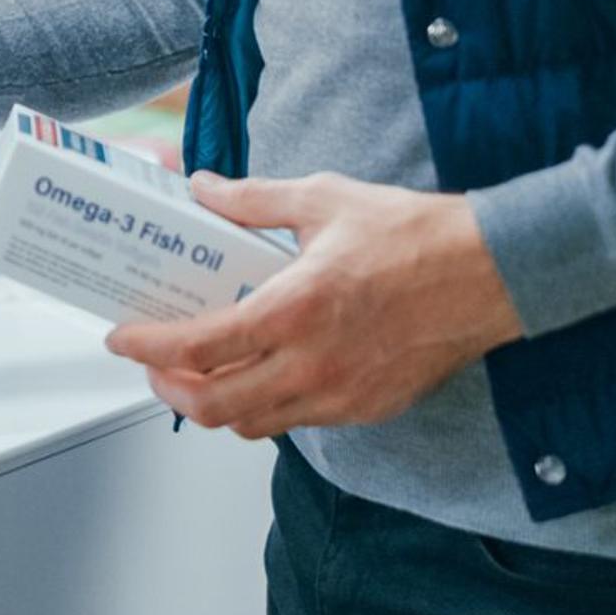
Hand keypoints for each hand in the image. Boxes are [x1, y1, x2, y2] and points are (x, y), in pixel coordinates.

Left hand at [105, 175, 525, 438]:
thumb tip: (205, 190)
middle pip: (212, 405)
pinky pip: (296, 423)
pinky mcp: (367, 408)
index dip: (147, 348)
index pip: (197, 346)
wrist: (493, 274)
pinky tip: (258, 376)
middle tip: (153, 364)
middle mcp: (312, 364)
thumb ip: (254, 200)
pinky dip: (263, 407)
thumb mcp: (324, 200)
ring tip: (197, 373)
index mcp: (295, 310)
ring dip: (213, 404)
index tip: (122, 338)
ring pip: (252, 424)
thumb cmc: (416, 235)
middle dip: (168, 389)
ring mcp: (341, 395)